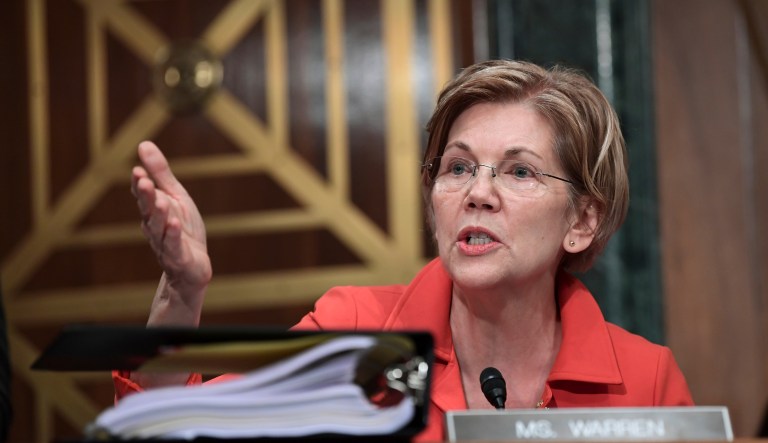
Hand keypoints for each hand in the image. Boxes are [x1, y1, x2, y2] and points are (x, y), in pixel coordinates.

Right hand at [131, 141, 211, 323]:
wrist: (192, 267)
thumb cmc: (184, 229)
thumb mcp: (176, 197)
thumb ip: (160, 174)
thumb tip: (143, 144)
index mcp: (154, 210)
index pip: (143, 195)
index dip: (139, 183)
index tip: (137, 169)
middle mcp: (155, 227)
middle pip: (148, 210)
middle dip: (145, 196)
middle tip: (143, 180)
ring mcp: (165, 243)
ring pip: (159, 228)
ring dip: (159, 215)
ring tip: (161, 201)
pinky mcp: (178, 258)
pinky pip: (174, 246)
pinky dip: (173, 235)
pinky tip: (175, 224)